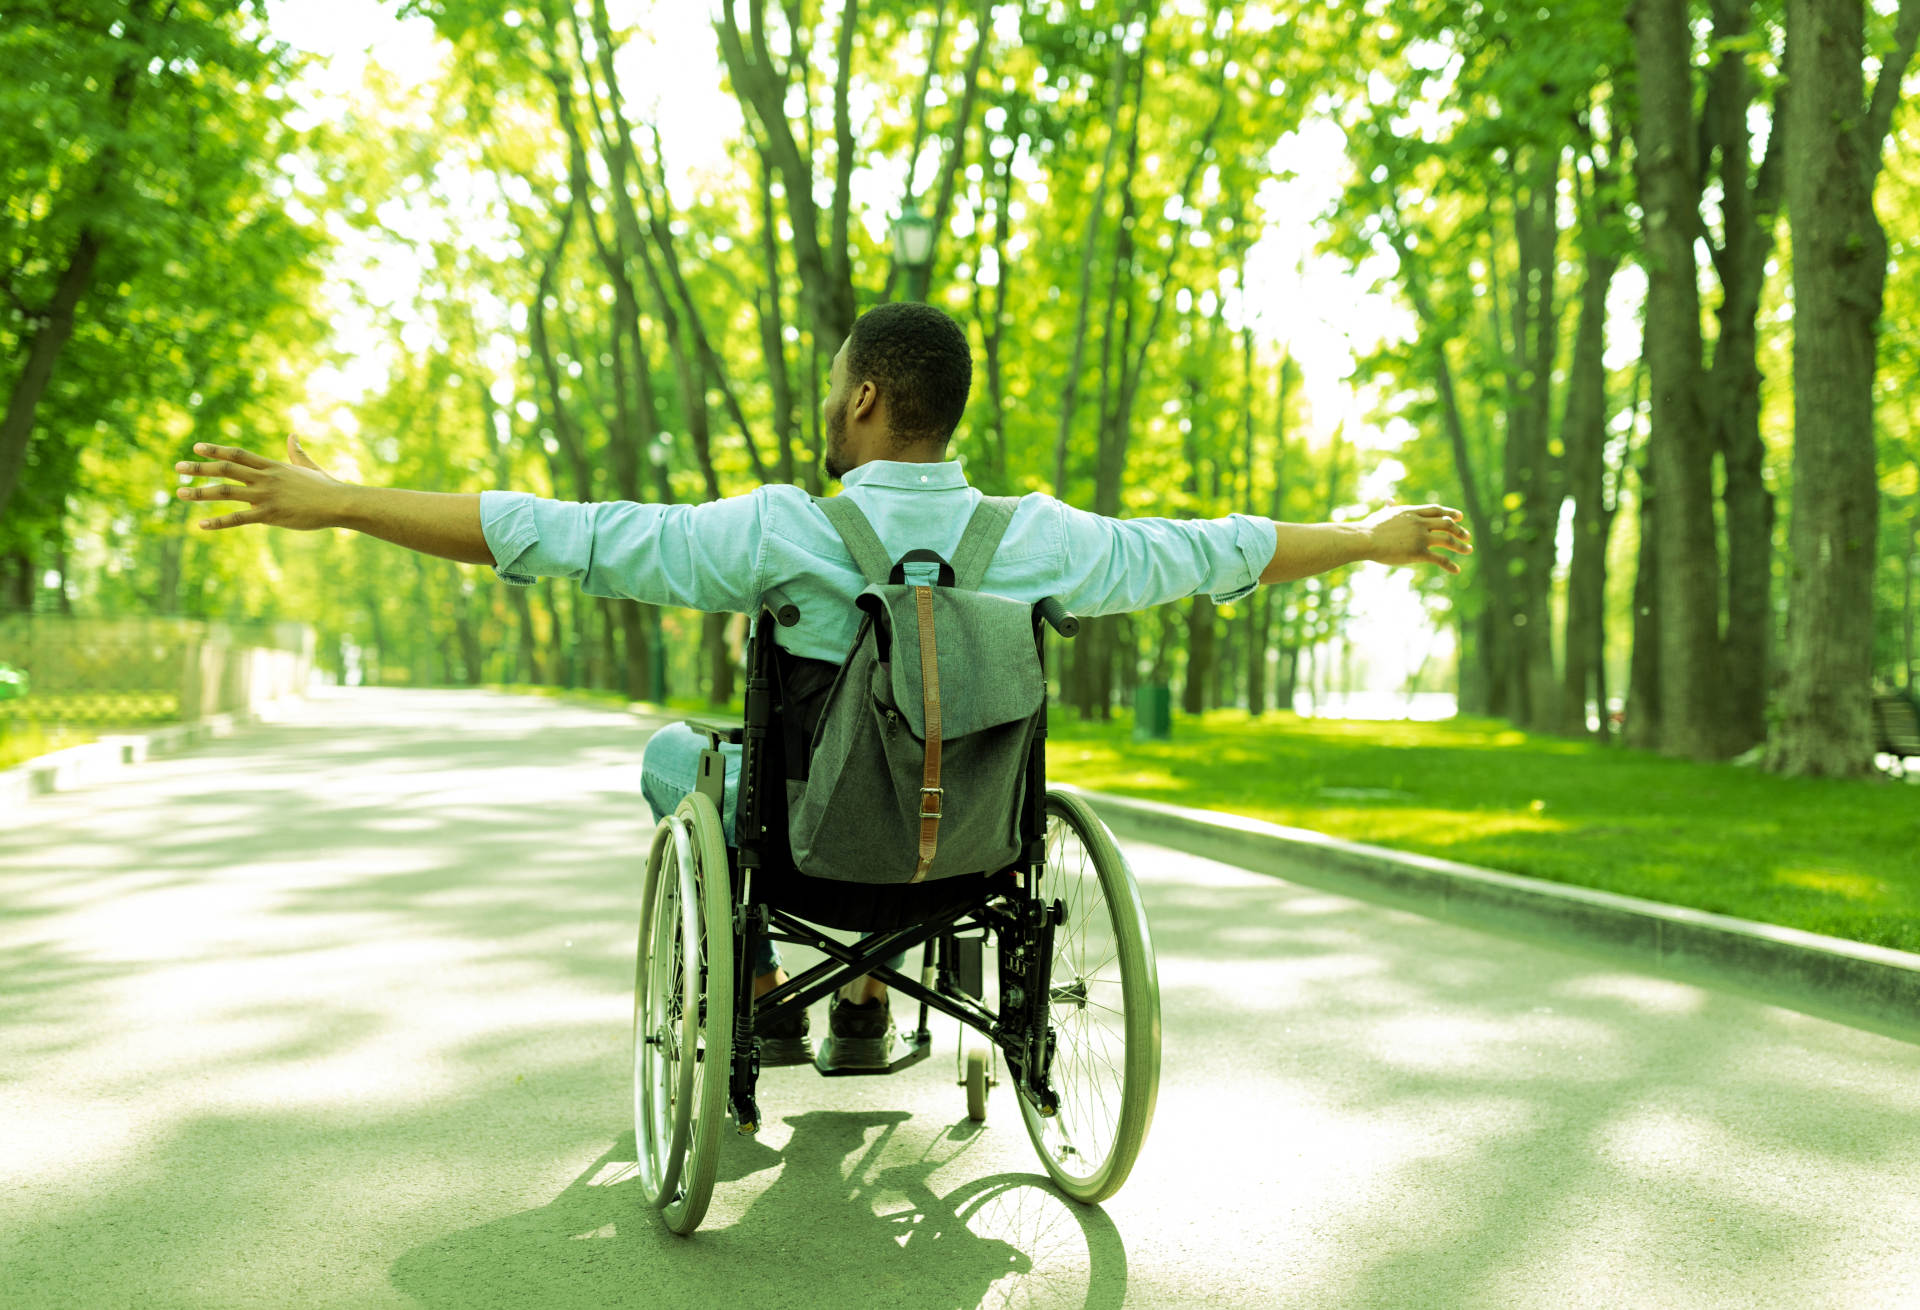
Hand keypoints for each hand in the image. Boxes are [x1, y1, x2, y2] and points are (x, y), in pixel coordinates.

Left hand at [173, 436, 348, 531]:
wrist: (339, 503)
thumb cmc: (326, 486)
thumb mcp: (308, 466)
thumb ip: (296, 452)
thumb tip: (292, 436)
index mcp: (271, 466)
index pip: (237, 454)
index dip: (216, 450)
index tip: (196, 448)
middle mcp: (264, 478)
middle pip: (225, 470)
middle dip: (199, 468)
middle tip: (177, 468)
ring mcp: (265, 496)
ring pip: (226, 492)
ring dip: (200, 492)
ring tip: (180, 493)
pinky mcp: (269, 515)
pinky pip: (238, 518)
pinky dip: (218, 522)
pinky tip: (200, 524)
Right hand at [1363, 504, 1473, 574]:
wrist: (1364, 539)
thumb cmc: (1369, 528)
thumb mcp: (1382, 514)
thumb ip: (1388, 508)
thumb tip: (1388, 500)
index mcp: (1411, 512)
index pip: (1436, 510)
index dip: (1450, 513)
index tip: (1460, 517)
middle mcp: (1419, 522)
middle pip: (1446, 523)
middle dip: (1459, 530)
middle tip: (1467, 536)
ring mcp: (1420, 537)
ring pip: (1448, 540)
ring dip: (1460, 545)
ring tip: (1468, 550)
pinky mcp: (1418, 552)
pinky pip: (1440, 558)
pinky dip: (1450, 564)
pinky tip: (1456, 570)